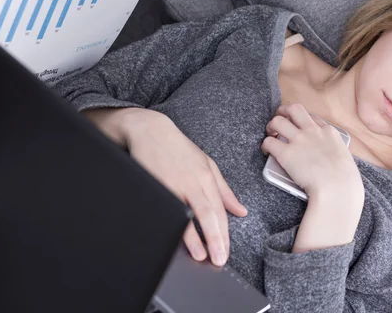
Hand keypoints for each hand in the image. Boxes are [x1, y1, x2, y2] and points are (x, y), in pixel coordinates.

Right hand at [83, 107, 246, 265]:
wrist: (151, 131)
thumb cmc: (179, 149)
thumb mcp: (207, 165)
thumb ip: (224, 190)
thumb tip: (240, 210)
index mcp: (207, 178)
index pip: (220, 211)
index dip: (224, 234)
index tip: (225, 252)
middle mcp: (193, 182)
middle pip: (209, 214)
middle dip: (216, 239)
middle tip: (219, 260)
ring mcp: (174, 184)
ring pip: (189, 213)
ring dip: (196, 237)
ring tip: (201, 254)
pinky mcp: (157, 185)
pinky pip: (168, 209)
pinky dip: (174, 224)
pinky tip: (176, 236)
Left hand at [261, 103, 362, 199]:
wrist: (337, 189)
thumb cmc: (345, 180)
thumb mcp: (344, 156)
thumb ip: (334, 150)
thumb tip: (327, 155)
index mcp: (329, 132)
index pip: (312, 117)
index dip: (302, 120)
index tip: (298, 127)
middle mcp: (312, 131)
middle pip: (294, 109)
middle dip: (284, 111)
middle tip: (279, 121)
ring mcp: (298, 141)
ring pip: (277, 120)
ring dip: (271, 126)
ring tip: (270, 134)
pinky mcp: (286, 154)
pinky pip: (269, 142)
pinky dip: (265, 145)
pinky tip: (266, 152)